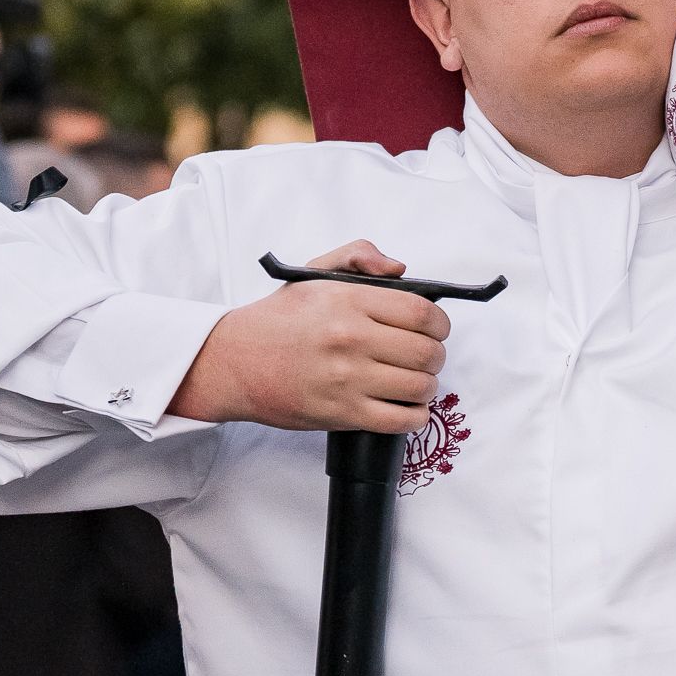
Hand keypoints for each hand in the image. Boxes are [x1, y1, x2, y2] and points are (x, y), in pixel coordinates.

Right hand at [166, 241, 449, 433]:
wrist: (235, 361)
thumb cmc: (279, 319)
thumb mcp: (314, 272)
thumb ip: (360, 256)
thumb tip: (400, 269)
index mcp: (349, 300)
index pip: (422, 313)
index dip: (440, 324)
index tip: (436, 329)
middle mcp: (351, 338)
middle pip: (428, 352)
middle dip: (436, 356)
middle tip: (425, 357)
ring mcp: (347, 378)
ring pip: (420, 387)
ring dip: (427, 386)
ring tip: (414, 381)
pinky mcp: (341, 413)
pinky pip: (401, 420)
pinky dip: (415, 416)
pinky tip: (407, 407)